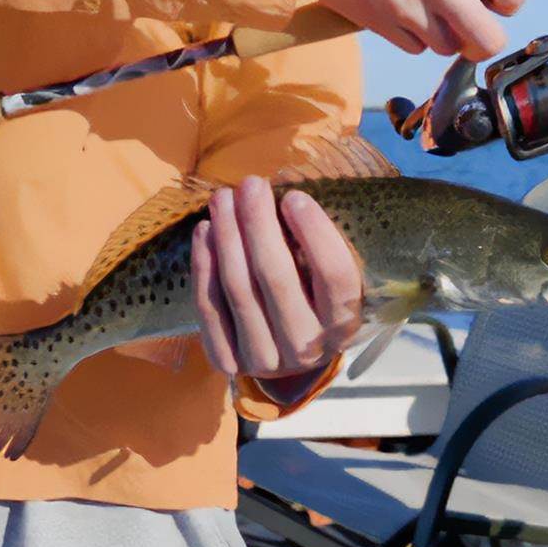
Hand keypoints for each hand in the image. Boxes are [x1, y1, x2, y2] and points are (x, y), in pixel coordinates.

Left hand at [191, 175, 361, 378]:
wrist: (288, 357)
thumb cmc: (312, 300)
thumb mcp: (328, 280)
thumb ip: (314, 247)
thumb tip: (281, 195)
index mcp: (343, 323)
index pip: (334, 276)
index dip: (316, 233)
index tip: (294, 196)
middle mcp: (307, 347)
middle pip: (277, 278)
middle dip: (259, 224)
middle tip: (250, 184)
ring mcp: (265, 358)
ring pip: (239, 289)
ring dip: (227, 236)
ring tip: (223, 198)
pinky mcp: (228, 361)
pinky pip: (210, 306)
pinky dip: (204, 264)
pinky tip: (205, 230)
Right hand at [305, 0, 526, 61]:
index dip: (507, 0)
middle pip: (488, 40)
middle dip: (485, 37)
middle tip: (472, 23)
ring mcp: (408, 8)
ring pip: (447, 47)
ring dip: (444, 34)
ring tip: (426, 9)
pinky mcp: (378, 24)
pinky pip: (413, 48)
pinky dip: (413, 37)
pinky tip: (399, 12)